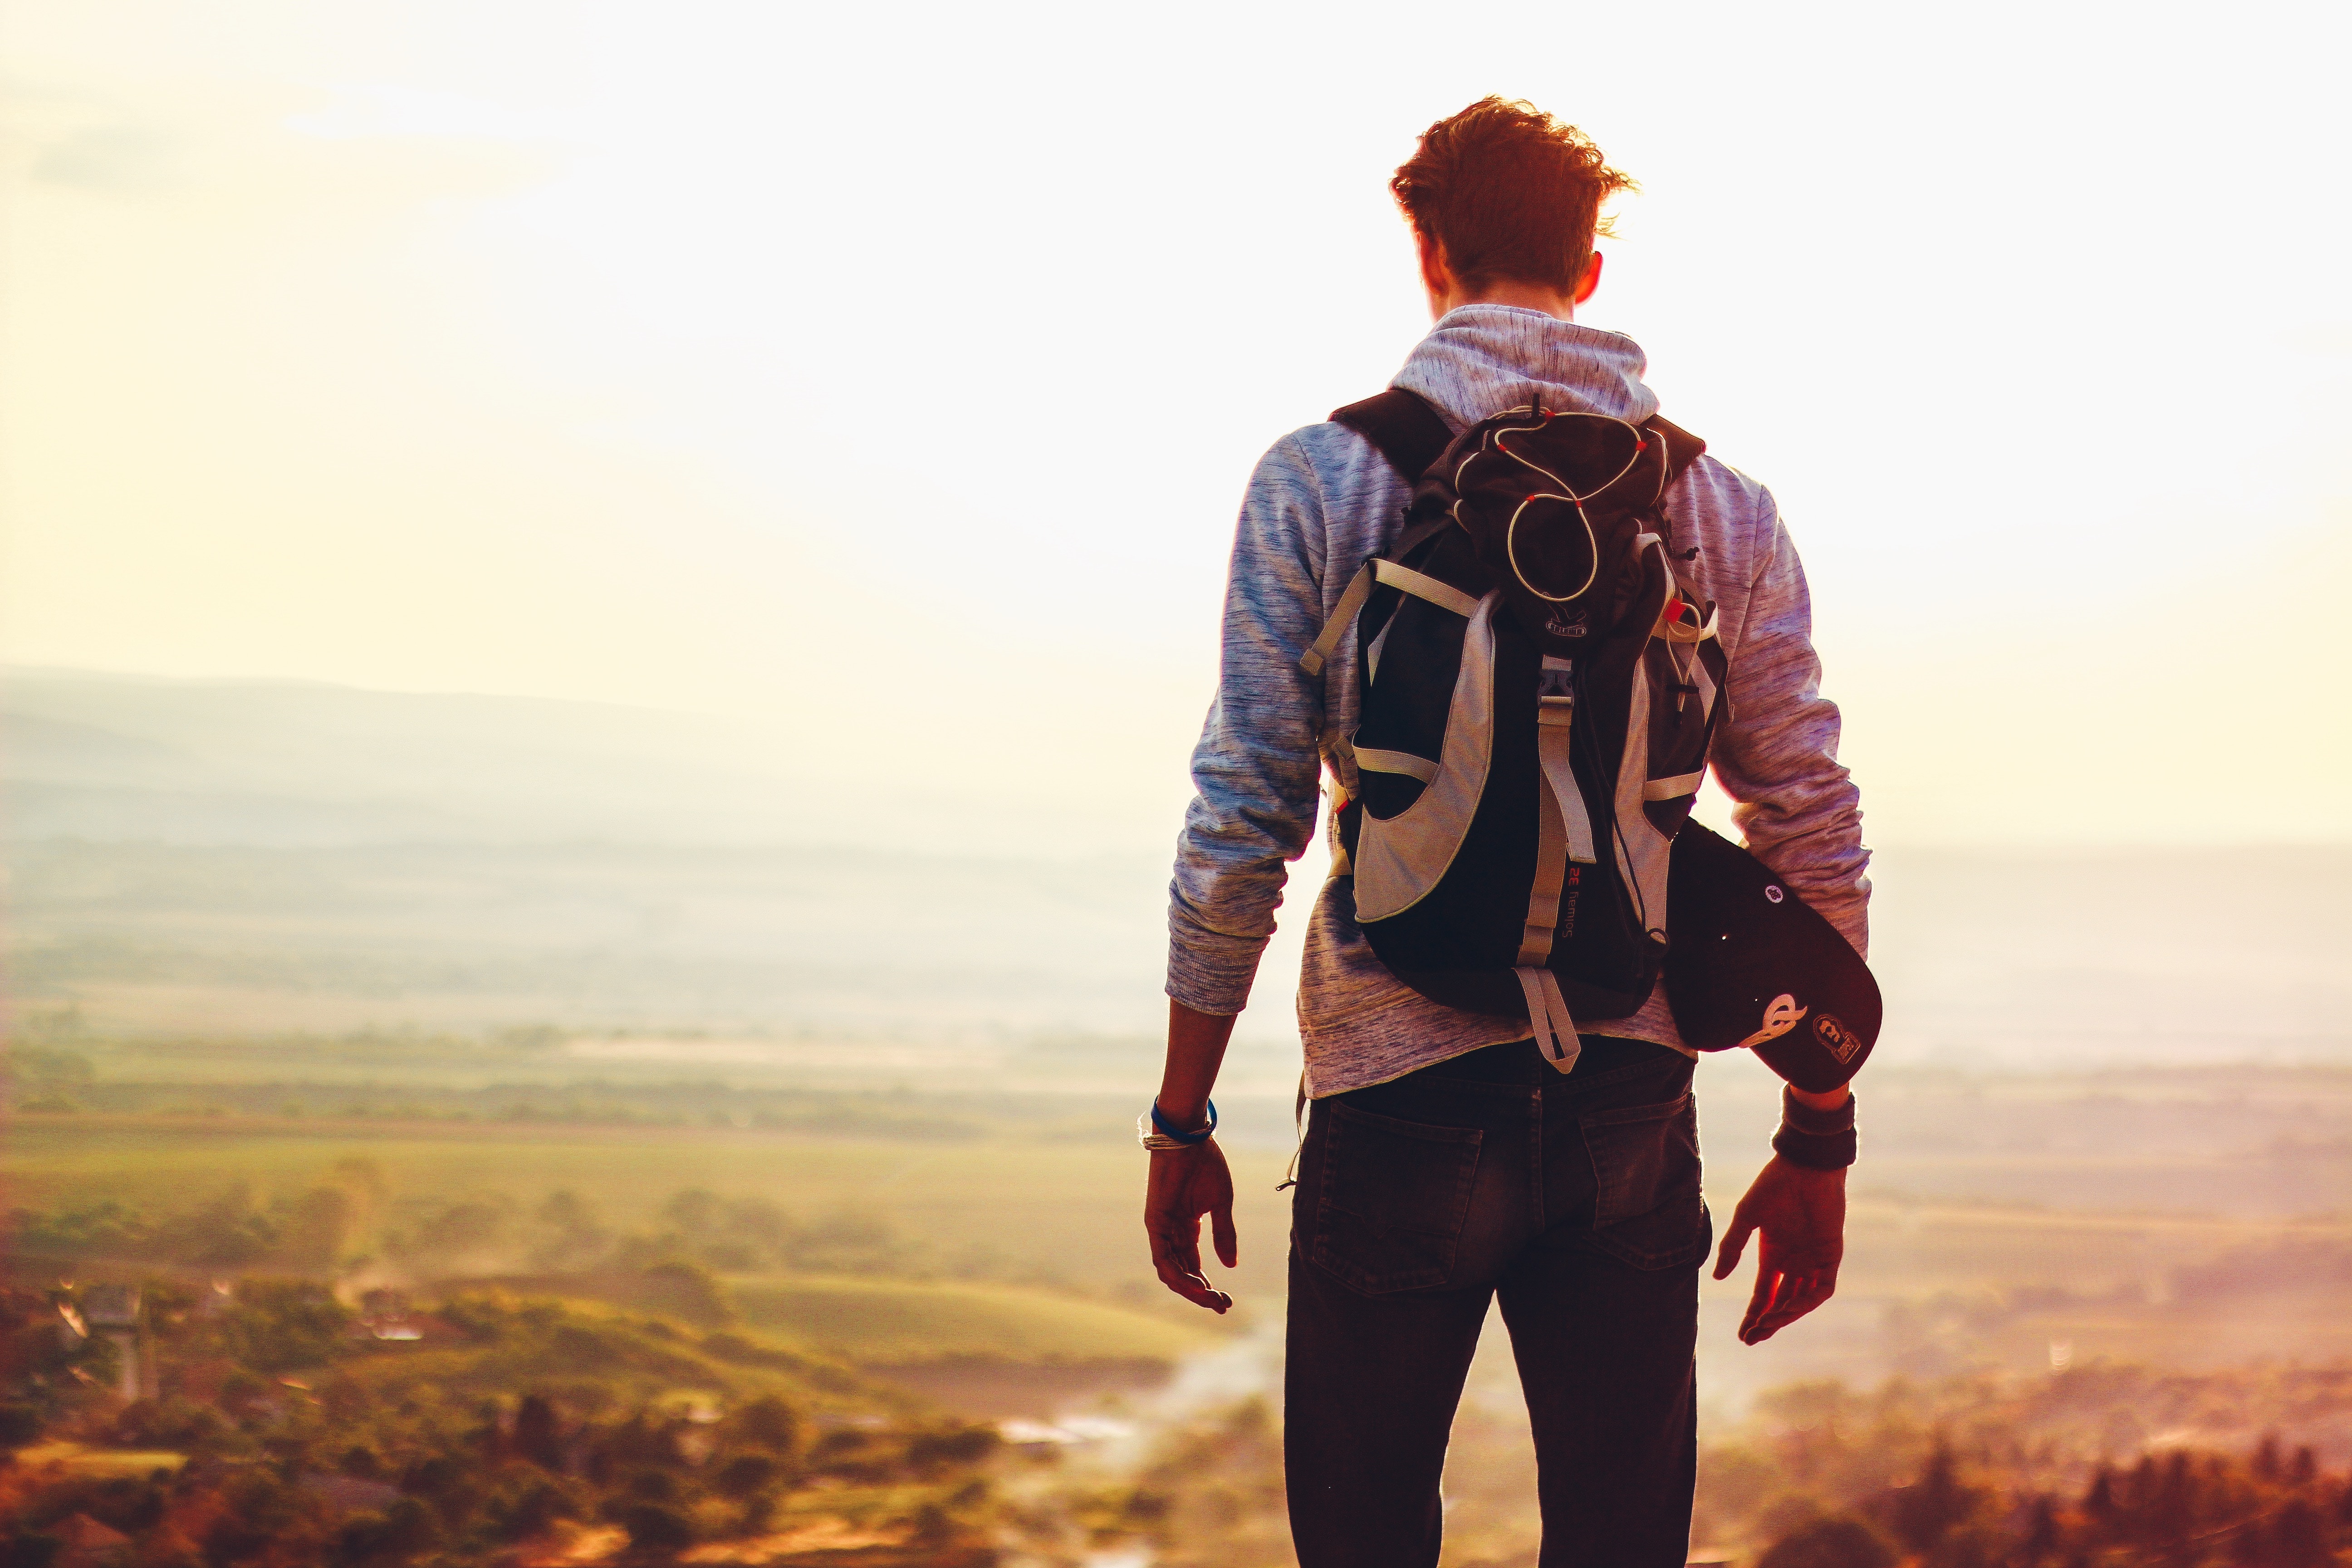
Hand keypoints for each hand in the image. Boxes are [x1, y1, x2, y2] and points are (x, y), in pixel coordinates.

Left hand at [1144, 1139, 1236, 1312]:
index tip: (1226, 1301)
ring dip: (1190, 1289)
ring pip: (1170, 1271)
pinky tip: (1196, 1286)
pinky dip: (1177, 1274)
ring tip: (1211, 1299)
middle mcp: (1171, 1232)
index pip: (1193, 1266)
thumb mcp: (1221, 1203)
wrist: (1189, 1137)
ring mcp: (1161, 1228)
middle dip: (1201, 1293)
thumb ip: (1224, 1234)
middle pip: (1182, 1273)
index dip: (1207, 1286)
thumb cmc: (1205, 1163)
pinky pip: (1161, 1257)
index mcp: (1186, 1228)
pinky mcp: (1154, 1222)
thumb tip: (1231, 1265)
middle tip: (1222, 1306)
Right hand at [1712, 1155, 1844, 1343]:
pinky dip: (1806, 1302)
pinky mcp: (1830, 1255)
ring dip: (1785, 1315)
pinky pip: (1821, 1288)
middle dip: (1768, 1323)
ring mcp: (1813, 1261)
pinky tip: (1789, 1309)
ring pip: (1801, 1300)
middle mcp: (1794, 1262)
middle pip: (1781, 1303)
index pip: (1763, 1294)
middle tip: (1752, 1339)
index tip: (1743, 1335)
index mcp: (1773, 1254)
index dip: (1754, 1315)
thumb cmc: (1773, 1186)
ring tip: (1767, 1325)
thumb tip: (1716, 1277)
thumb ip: (1733, 1246)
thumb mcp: (1747, 1217)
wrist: (1805, 1167)